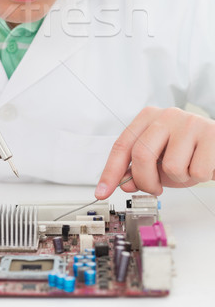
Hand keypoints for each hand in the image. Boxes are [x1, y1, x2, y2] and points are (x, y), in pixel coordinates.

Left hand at [95, 106, 214, 198]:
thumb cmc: (189, 152)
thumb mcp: (160, 161)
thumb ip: (140, 170)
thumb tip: (125, 183)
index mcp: (148, 117)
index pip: (122, 145)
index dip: (110, 171)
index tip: (102, 191)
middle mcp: (166, 115)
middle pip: (141, 154)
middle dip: (146, 181)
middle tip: (156, 189)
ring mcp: (189, 122)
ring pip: (171, 166)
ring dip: (180, 178)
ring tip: (188, 168)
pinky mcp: (210, 133)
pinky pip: (196, 170)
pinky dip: (198, 176)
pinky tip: (203, 165)